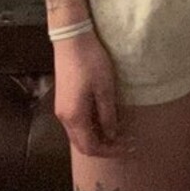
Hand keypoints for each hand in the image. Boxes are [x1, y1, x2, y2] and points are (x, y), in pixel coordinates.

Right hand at [53, 31, 128, 156]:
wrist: (71, 39)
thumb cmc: (90, 62)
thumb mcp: (105, 88)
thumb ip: (107, 115)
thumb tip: (111, 135)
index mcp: (74, 117)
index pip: (90, 147)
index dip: (109, 150)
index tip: (127, 147)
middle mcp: (64, 118)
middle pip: (82, 144)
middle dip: (103, 147)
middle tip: (124, 142)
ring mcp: (62, 109)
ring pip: (78, 134)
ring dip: (97, 137)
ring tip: (117, 132)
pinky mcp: (63, 99)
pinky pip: (76, 123)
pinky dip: (90, 127)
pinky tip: (103, 119)